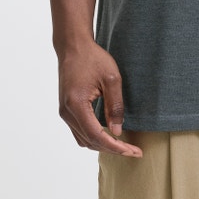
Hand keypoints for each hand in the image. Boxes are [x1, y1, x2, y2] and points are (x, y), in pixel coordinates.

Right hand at [58, 41, 142, 156]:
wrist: (72, 47)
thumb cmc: (93, 58)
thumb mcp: (111, 79)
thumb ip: (115, 106)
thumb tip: (118, 132)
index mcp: (76, 104)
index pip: (96, 135)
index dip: (116, 146)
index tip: (133, 151)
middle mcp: (66, 112)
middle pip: (90, 141)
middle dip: (113, 149)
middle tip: (134, 151)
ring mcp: (64, 112)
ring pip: (84, 140)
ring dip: (103, 146)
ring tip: (124, 146)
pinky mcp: (66, 110)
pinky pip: (80, 132)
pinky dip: (95, 138)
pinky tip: (110, 137)